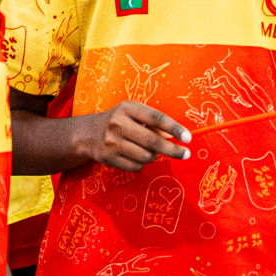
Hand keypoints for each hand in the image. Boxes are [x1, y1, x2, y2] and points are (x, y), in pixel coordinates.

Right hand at [76, 101, 190, 171]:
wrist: (88, 134)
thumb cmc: (119, 120)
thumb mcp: (133, 113)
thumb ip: (154, 123)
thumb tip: (177, 136)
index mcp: (128, 108)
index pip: (156, 118)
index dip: (174, 128)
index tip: (188, 138)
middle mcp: (118, 124)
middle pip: (152, 141)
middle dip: (172, 150)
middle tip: (186, 154)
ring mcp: (111, 142)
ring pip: (146, 156)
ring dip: (155, 156)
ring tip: (152, 150)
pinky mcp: (108, 158)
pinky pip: (135, 166)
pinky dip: (142, 163)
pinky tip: (137, 156)